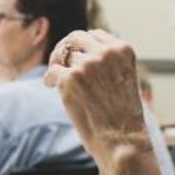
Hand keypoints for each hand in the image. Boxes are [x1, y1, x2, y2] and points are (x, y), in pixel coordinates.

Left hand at [43, 30, 150, 164]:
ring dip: (60, 67)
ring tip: (61, 82)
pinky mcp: (70, 78)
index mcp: (123, 49)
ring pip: (64, 56)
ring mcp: (87, 64)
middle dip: (66, 49)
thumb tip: (78, 53)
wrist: (122, 140)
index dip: (83, 45)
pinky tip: (51, 86)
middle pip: (76, 38)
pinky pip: (52, 71)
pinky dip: (50, 79)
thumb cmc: (123, 116)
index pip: (95, 34)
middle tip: (59, 62)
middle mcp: (106, 52)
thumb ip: (108, 62)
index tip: (77, 56)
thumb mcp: (124, 78)